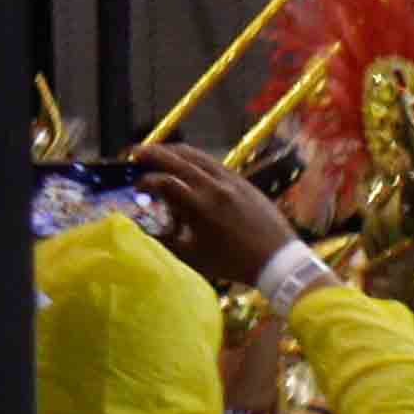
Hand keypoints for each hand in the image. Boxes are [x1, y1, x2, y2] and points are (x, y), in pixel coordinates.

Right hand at [133, 141, 299, 294]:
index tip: (136, 187)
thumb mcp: (193, 257)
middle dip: (151, 153)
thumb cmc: (233, 263)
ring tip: (158, 152)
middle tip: (135, 153)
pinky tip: (188, 163)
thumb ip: (164, 240)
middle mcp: (213, 187)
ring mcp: (230, 181)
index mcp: (199, 206)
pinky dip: (194, 158)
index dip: (144, 181)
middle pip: (175, 159)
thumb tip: (141, 229)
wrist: (279, 261)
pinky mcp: (242, 181)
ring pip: (195, 155)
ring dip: (172, 151)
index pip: (163, 182)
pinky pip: (213, 162)